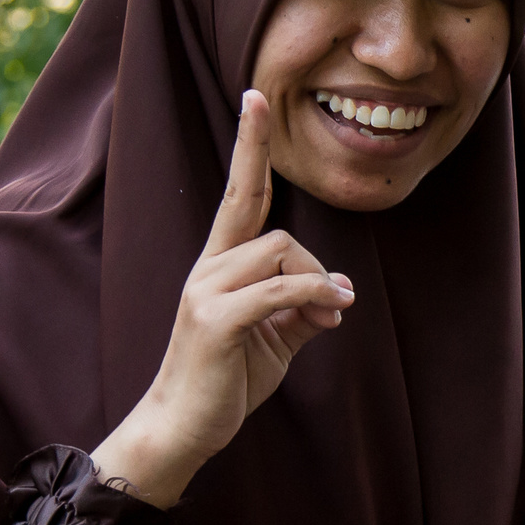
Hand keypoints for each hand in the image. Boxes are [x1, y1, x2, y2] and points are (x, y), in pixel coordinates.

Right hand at [90, 90, 353, 507]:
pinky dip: (313, 294)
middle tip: (336, 305)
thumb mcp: (276, 340)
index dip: (249, 147)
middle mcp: (207, 268)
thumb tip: (341, 290)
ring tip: (328, 319)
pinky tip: (330, 312)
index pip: (240, 194)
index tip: (255, 96)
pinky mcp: (214, 319)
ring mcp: (204, 291)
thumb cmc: (225, 382)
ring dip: (317, 284)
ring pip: (279, 254)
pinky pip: (278, 288)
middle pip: (273, 229)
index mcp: (218, 266)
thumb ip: (304, 306)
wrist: (183, 429)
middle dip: (313, 263)